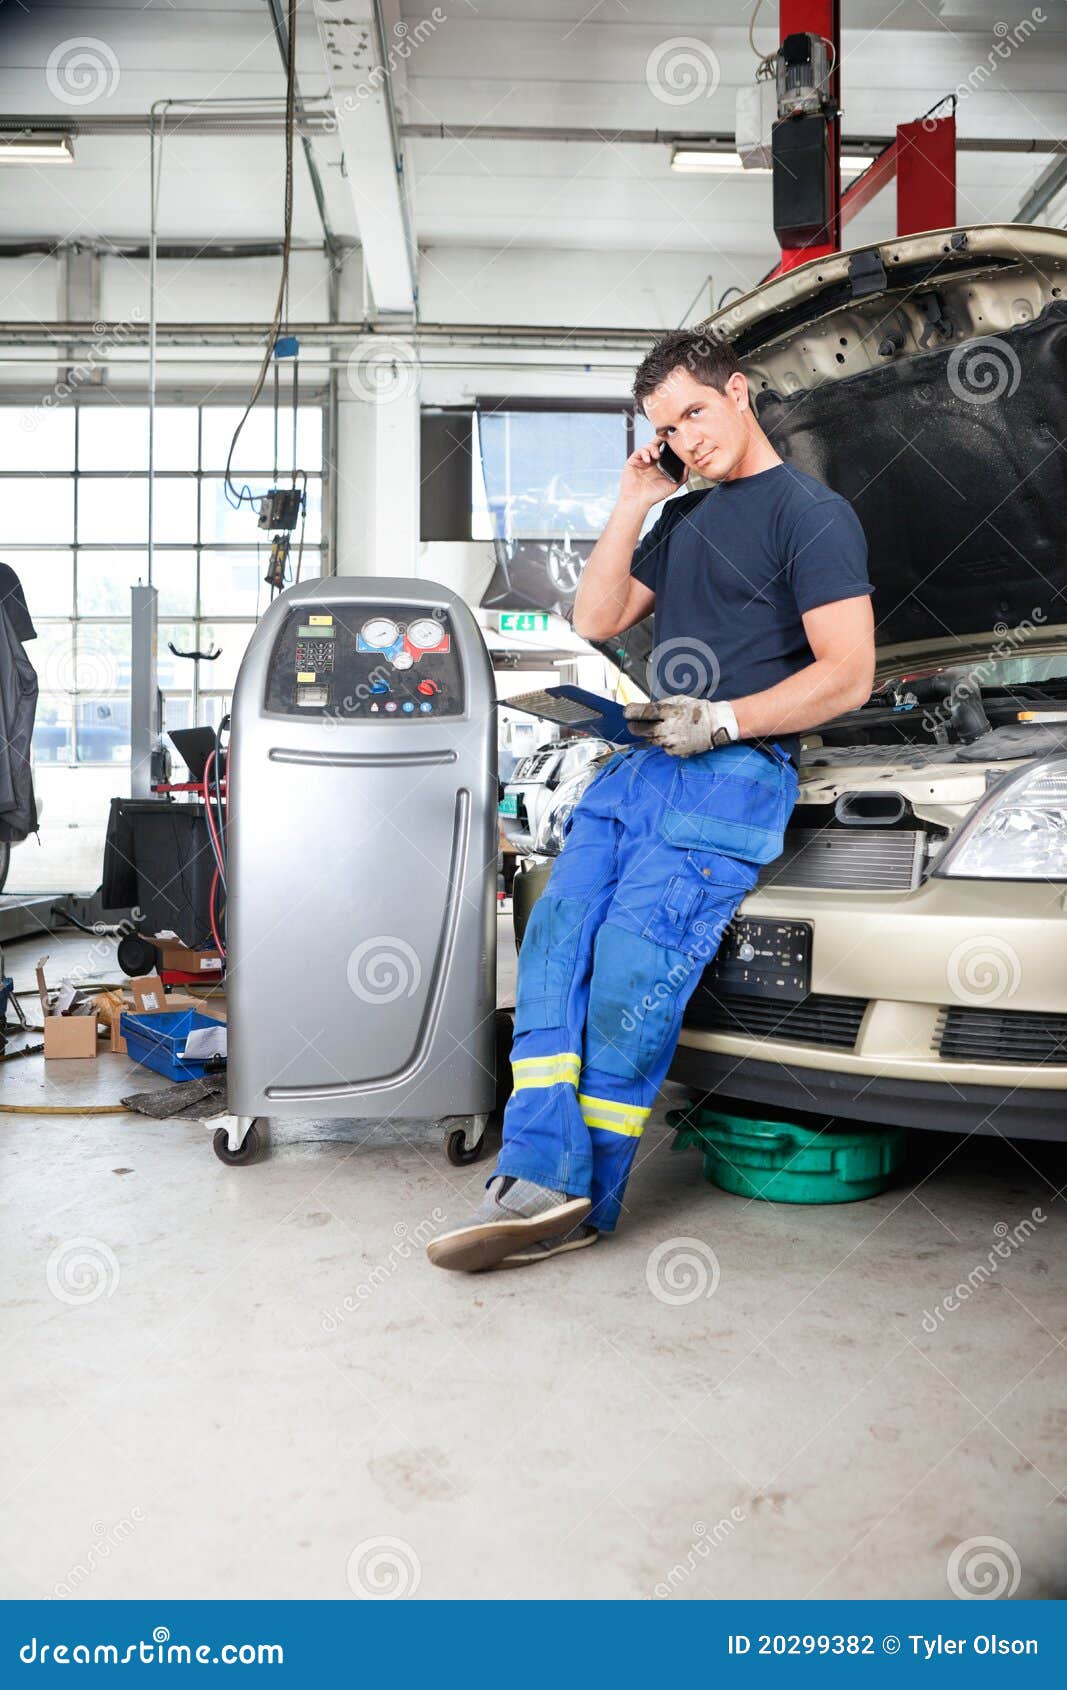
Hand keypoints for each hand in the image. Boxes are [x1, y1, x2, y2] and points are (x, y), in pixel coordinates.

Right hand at [617, 440, 687, 513]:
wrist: (639, 502)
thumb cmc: (653, 496)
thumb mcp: (672, 485)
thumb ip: (682, 476)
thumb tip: (689, 466)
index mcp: (657, 466)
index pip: (663, 450)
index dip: (667, 444)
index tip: (673, 441)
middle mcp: (648, 462)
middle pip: (655, 444)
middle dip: (660, 441)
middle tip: (665, 442)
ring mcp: (640, 461)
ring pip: (647, 446)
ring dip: (653, 448)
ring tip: (656, 456)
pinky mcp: (632, 461)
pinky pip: (638, 451)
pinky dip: (644, 452)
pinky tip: (648, 459)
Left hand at [624, 696, 738, 756]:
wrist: (715, 725)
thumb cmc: (697, 710)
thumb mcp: (679, 700)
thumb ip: (661, 705)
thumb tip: (643, 709)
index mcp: (671, 712)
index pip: (646, 712)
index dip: (632, 712)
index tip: (625, 712)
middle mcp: (670, 728)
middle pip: (643, 731)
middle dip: (634, 727)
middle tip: (631, 724)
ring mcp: (673, 742)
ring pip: (652, 740)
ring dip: (651, 735)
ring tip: (662, 728)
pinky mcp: (676, 752)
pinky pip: (663, 747)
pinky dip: (664, 742)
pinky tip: (673, 736)